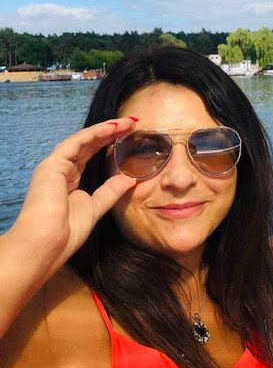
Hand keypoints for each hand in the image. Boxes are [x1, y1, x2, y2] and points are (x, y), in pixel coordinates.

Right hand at [11, 118, 136, 275]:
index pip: (91, 155)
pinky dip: (95, 133)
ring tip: (126, 122)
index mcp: (69, 181)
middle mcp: (62, 170)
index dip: (109, 144)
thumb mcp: (95, 208)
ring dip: (106, 129)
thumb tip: (130, 179)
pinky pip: (77, 142)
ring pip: (84, 140)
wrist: (45, 245)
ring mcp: (56, 166)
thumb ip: (111, 192)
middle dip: (110, 133)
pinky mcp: (53, 164)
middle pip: (89, 145)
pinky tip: (112, 126)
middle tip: (131, 124)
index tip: (129, 136)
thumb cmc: (66, 233)